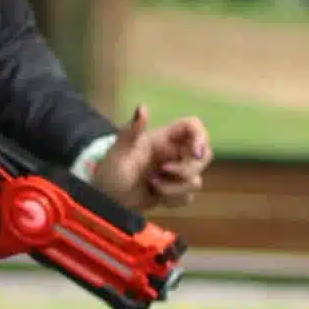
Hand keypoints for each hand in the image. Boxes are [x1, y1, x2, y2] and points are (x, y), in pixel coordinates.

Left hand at [90, 105, 211, 209]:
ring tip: (152, 185)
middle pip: (203, 155)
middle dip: (188, 169)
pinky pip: (187, 197)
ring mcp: (175, 174)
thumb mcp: (118, 152)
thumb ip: (131, 130)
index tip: (194, 154)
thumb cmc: (110, 172)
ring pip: (195, 180)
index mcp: (163, 139)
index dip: (201, 137)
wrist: (105, 200)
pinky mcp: (174, 192)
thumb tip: (142, 107)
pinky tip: (156, 197)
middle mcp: (173, 154)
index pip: (193, 126)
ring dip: (175, 188)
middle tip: (163, 172)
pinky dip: (173, 200)